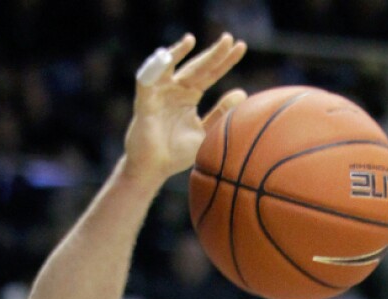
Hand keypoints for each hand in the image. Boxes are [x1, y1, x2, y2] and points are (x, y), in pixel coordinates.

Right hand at [123, 32, 246, 186]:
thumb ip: (221, 113)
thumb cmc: (176, 153)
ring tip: (191, 40)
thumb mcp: (206, 132)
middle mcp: (175, 89)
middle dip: (212, 53)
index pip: (211, 74)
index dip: (225, 61)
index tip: (241, 47)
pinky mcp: (145, 100)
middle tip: (228, 39)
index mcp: (190, 95)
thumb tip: (242, 92)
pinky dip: (154, 67)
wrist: (153, 169)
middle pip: (197, 67)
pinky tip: (165, 56)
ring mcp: (159, 92)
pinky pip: (147, 79)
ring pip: (170, 66)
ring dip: (178, 52)